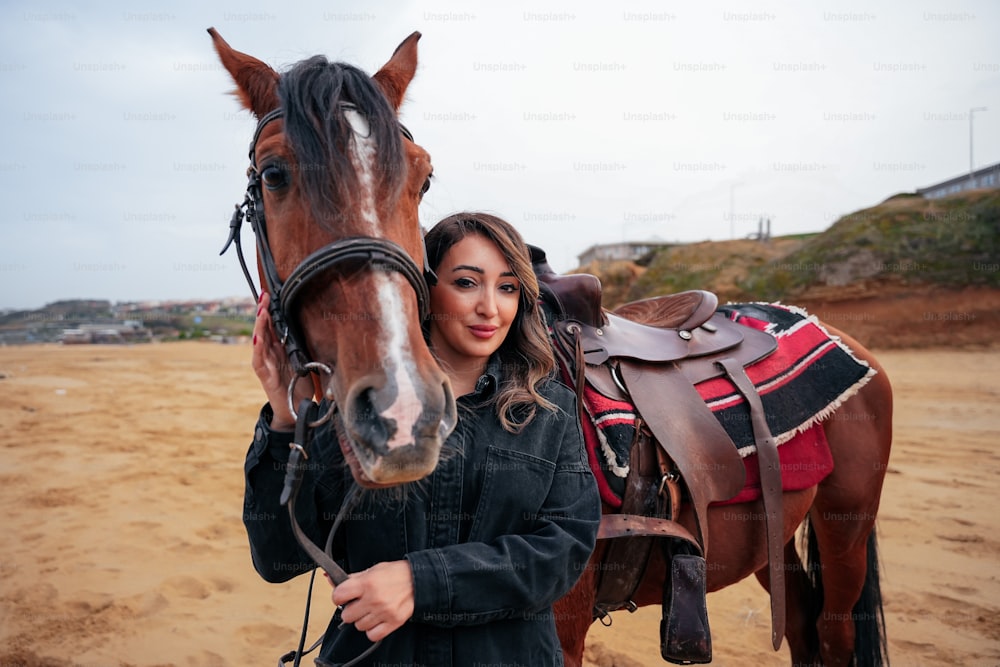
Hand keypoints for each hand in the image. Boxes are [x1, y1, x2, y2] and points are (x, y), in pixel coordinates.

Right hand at [251, 293, 309, 429]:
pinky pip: (260, 361)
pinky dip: (258, 349)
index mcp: (280, 350)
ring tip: (261, 311)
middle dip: (264, 311)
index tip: (272, 294)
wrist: (295, 412)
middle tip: (264, 295)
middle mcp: (271, 355)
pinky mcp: (266, 377)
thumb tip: (311, 329)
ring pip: (260, 341)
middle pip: (265, 329)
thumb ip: (302, 348)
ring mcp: (267, 365)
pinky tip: (258, 337)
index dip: (272, 310)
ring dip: (260, 325)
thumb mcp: (305, 362)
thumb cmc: (300, 387)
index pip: (274, 326)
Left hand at [331, 560, 414, 642]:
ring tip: (371, 610)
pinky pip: (372, 635)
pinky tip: (376, 620)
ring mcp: (383, 612)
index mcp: (367, 583)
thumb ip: (353, 578)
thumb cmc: (396, 574)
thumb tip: (332, 579)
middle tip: (359, 604)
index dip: (339, 596)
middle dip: (351, 609)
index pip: (338, 596)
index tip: (343, 596)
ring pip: (358, 626)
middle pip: (346, 615)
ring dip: (362, 619)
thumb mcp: (373, 569)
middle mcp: (374, 599)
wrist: (419, 580)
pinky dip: (372, 630)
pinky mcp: (392, 623)